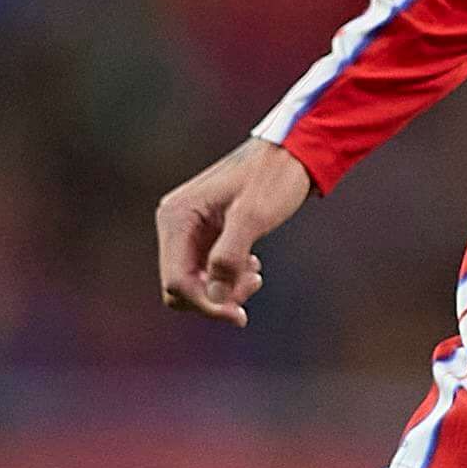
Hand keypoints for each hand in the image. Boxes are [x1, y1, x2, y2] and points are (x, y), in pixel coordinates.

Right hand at [155, 138, 313, 323]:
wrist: (291, 153)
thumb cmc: (273, 177)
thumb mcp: (253, 216)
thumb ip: (229, 257)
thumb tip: (214, 298)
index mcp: (177, 217)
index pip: (176, 281)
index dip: (205, 304)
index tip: (240, 314)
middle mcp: (175, 223)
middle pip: (180, 287)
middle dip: (216, 297)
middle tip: (254, 284)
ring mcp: (189, 229)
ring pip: (195, 282)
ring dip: (225, 289)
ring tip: (256, 275)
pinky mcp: (205, 233)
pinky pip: (207, 271)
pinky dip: (229, 277)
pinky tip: (252, 267)